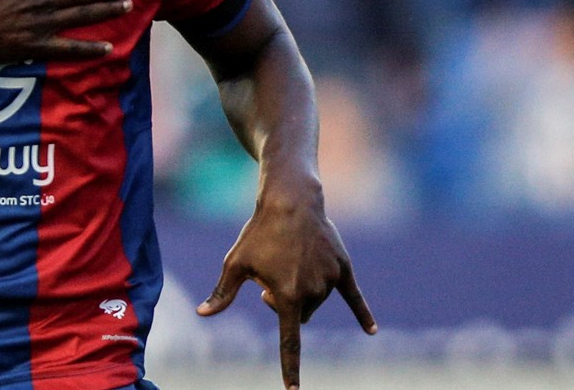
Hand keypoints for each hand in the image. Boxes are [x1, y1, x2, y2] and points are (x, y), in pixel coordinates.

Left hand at [195, 183, 375, 389]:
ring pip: (315, 301)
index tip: (292, 389)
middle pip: (298, 314)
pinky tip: (371, 330)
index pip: (289, 342)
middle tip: (268, 277)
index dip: (290, 367)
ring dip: (302, 291)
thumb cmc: (258, 232)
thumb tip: (202, 314)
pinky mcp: (343, 268)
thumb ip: (222, 293)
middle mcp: (313, 292)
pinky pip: (354, 296)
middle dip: (283, 304)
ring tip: (287, 259)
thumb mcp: (235, 263)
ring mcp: (331, 280)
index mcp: (287, 296)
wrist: (290, 201)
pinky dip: (362, 313)